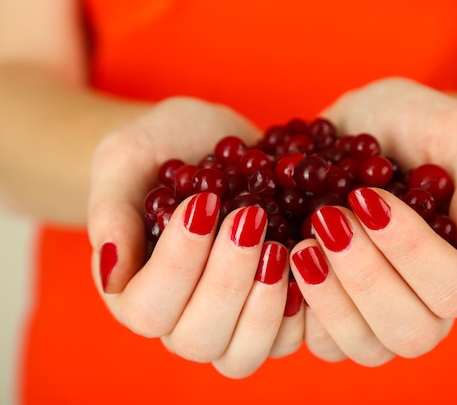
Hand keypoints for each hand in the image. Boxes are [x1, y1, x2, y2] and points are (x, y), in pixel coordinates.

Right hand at [87, 97, 302, 376]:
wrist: (210, 141)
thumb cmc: (161, 148)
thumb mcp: (126, 160)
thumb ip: (111, 213)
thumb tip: (111, 274)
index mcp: (133, 291)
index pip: (148, 309)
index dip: (178, 264)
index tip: (203, 203)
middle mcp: (178, 318)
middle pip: (199, 339)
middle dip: (228, 281)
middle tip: (250, 218)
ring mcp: (228, 322)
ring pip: (243, 353)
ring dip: (266, 304)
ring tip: (281, 245)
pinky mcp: (269, 311)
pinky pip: (289, 337)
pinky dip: (304, 306)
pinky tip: (309, 257)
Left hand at [289, 78, 456, 364]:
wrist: (366, 126)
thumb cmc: (417, 126)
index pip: (454, 289)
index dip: (410, 251)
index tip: (367, 197)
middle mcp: (430, 305)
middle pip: (410, 333)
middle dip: (366, 278)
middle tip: (328, 219)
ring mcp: (381, 316)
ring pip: (363, 347)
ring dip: (330, 299)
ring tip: (303, 244)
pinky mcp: (337, 313)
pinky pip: (318, 339)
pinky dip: (296, 306)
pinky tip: (282, 256)